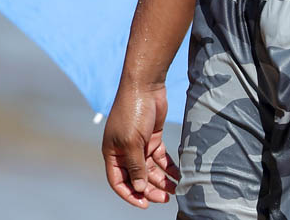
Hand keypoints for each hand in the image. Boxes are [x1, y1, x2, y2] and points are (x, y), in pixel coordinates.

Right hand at [102, 82, 179, 208]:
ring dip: (160, 180)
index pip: (119, 182)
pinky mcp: (153, 136)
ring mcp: (140, 143)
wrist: (145, 85)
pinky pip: (160, 157)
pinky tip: (177, 175)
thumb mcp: (132, 142)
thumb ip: (136, 167)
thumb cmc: (132, 111)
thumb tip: (139, 189)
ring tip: (174, 190)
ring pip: (149, 169)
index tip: (144, 204)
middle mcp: (125, 151)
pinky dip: (167, 166)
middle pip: (136, 177)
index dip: (130, 194)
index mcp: (113, 153)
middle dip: (149, 189)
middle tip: (164, 199)